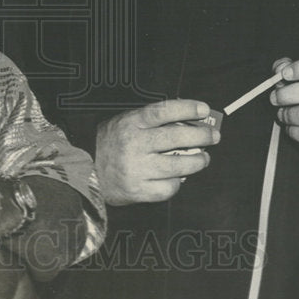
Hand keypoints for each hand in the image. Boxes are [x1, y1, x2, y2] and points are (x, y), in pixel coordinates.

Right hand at [95, 99, 219, 204]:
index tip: (203, 109)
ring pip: (178, 166)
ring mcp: (136, 169)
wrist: (85, 172)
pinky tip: (176, 178)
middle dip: (201, 136)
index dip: (186, 108)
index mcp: (130, 124)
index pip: (162, 111)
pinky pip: (168, 187)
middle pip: (175, 137)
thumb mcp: (125, 123)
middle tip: (213, 136)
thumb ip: (151, 122)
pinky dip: (176, 182)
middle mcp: (134, 145)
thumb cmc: (110, 144)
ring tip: (203, 159)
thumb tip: (187, 122)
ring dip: (197, 162)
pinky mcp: (138, 190)